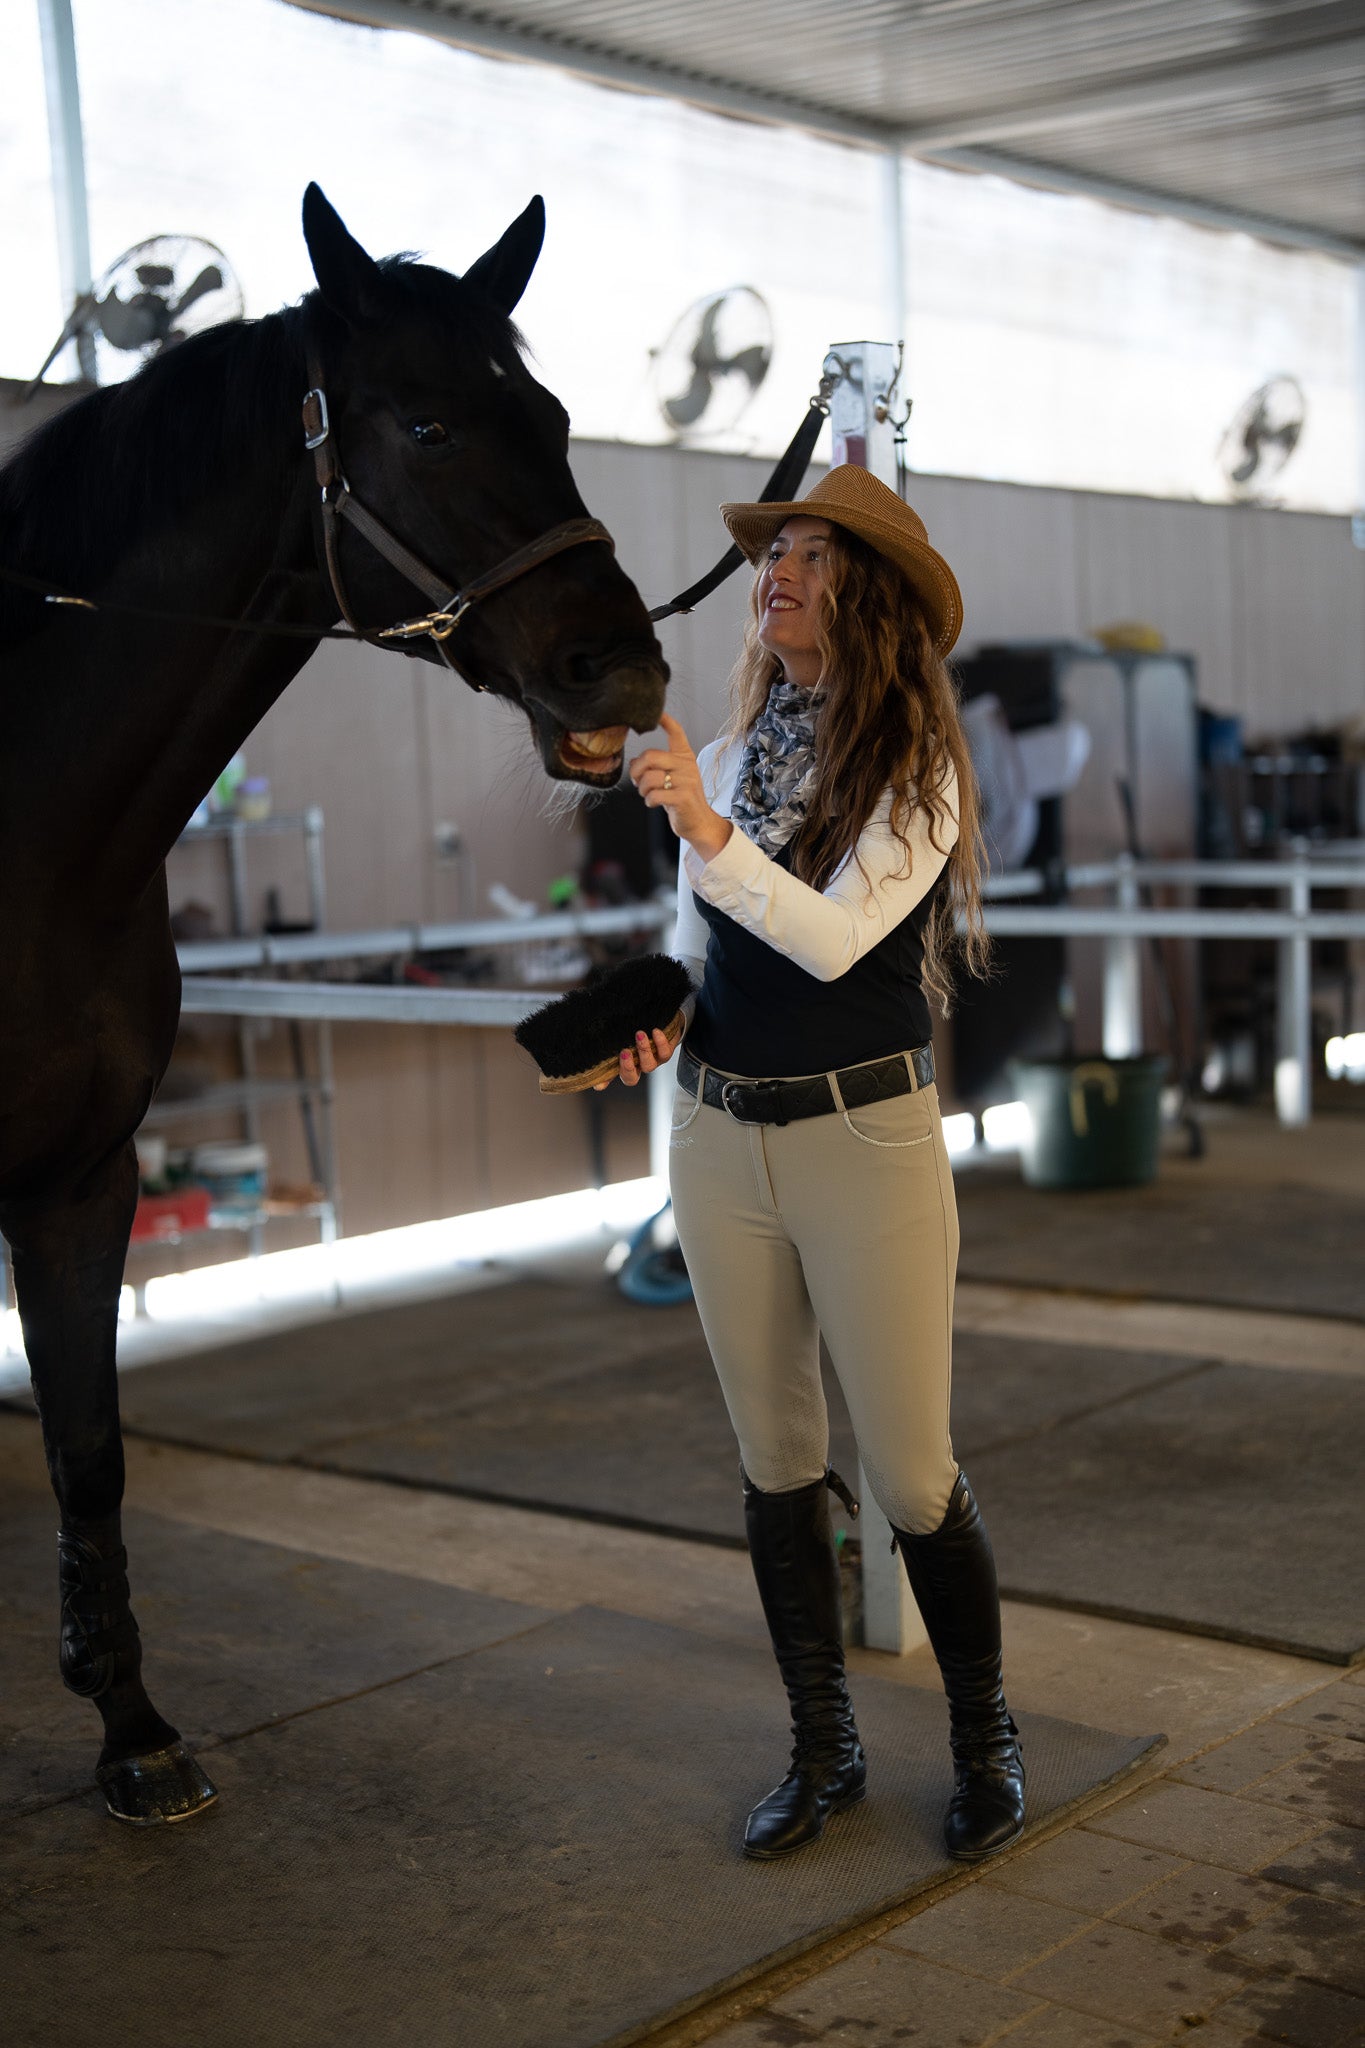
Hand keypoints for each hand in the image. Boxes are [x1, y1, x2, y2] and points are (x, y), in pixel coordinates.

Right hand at [592, 1025, 676, 1089]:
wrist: (664, 1021)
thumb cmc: (638, 1029)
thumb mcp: (623, 1035)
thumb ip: (610, 1044)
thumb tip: (593, 1051)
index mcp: (625, 1065)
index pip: (610, 1075)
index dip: (605, 1082)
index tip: (599, 1084)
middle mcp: (638, 1067)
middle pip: (631, 1078)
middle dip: (627, 1067)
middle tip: (624, 1052)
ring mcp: (653, 1062)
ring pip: (648, 1066)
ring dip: (643, 1051)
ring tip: (639, 1034)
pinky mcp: (666, 1053)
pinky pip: (664, 1053)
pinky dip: (660, 1043)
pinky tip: (655, 1031)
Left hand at [630, 711, 732, 862]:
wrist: (699, 822)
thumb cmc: (681, 799)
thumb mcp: (671, 778)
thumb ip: (654, 767)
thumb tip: (633, 763)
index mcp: (684, 757)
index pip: (676, 732)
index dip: (665, 720)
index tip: (657, 713)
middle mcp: (687, 765)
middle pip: (650, 756)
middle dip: (636, 771)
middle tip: (637, 781)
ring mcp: (686, 781)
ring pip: (649, 777)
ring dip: (641, 789)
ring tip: (647, 794)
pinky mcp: (683, 797)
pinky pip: (654, 795)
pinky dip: (649, 801)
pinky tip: (654, 803)